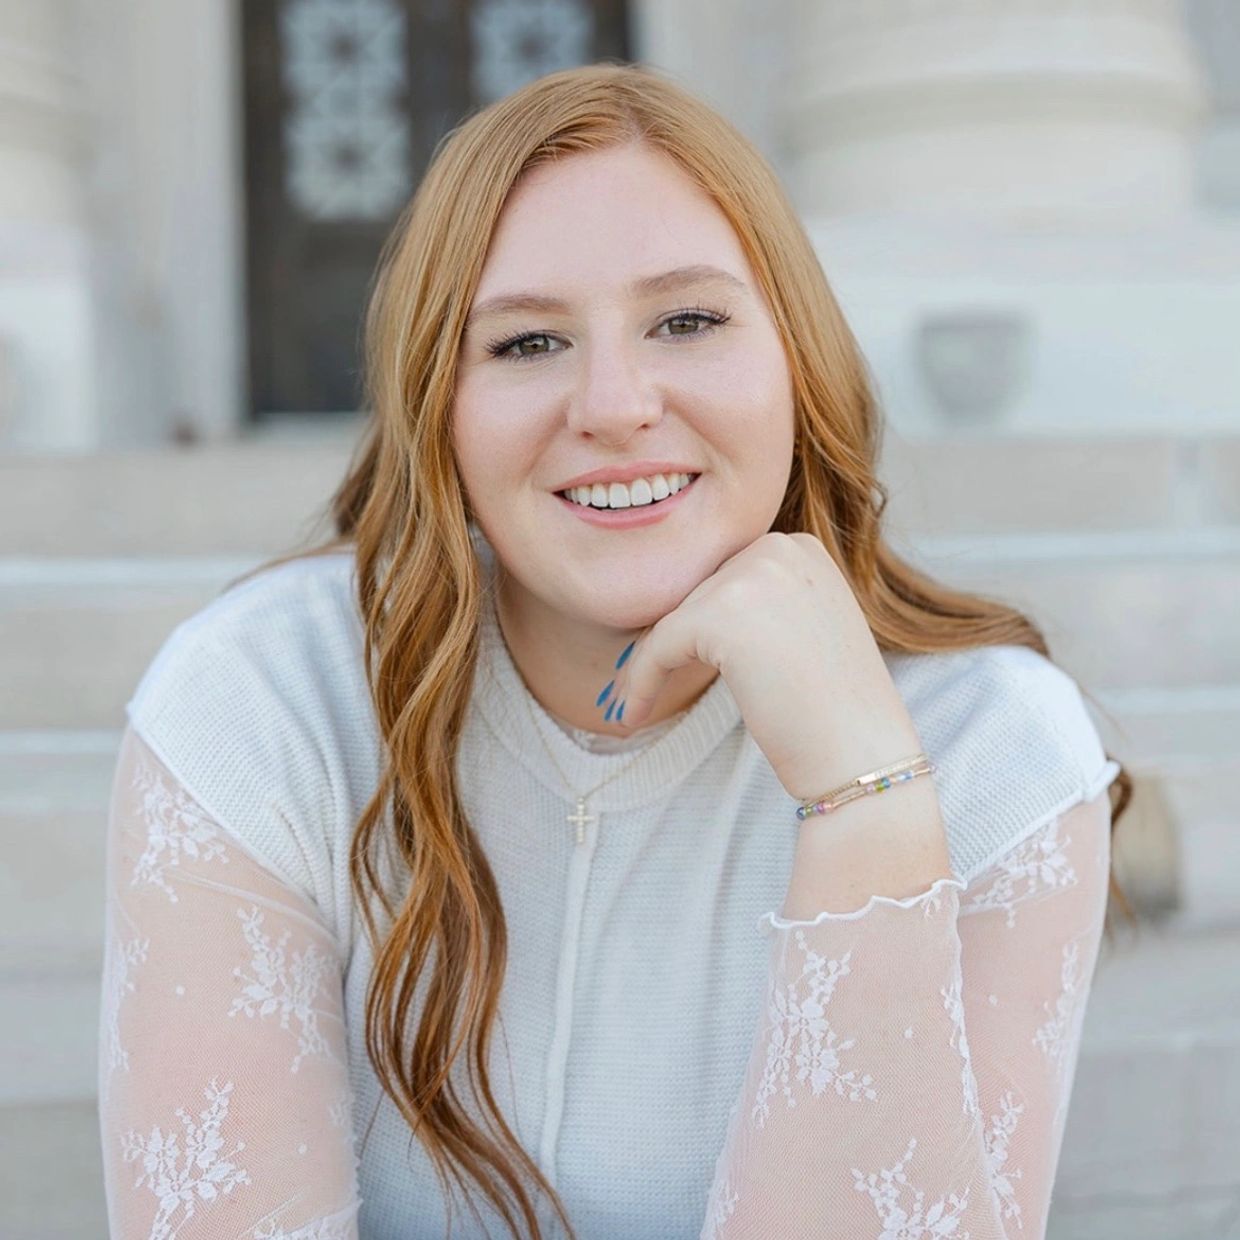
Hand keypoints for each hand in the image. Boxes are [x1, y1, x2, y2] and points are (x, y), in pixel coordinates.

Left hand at [609, 533, 925, 801]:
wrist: (863, 754)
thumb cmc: (835, 708)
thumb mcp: (804, 628)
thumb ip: (757, 605)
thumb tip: (684, 610)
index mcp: (800, 546)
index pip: (725, 576)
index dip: (698, 622)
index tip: (671, 657)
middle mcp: (778, 547)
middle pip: (697, 592)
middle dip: (677, 641)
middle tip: (644, 684)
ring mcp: (751, 576)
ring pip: (675, 618)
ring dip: (653, 662)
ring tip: (637, 702)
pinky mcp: (721, 614)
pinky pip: (658, 645)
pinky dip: (640, 682)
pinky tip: (629, 715)